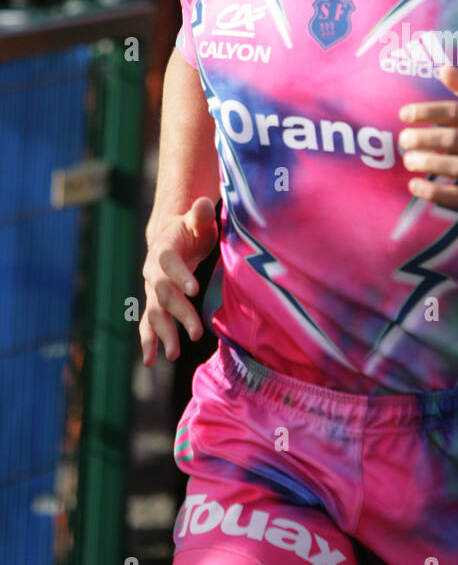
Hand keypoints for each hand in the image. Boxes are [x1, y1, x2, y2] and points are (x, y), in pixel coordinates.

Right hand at [140, 197, 218, 364]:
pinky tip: (151, 361)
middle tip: (196, 332)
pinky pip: (149, 324)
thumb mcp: (197, 219)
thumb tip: (201, 203)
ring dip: (163, 334)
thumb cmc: (190, 229)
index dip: (180, 275)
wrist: (171, 237)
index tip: (194, 290)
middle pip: (164, 294)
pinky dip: (149, 342)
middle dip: (179, 313)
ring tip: (173, 353)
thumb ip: (199, 215)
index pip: (169, 263)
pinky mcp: (155, 303)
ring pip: (154, 313)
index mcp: (164, 250)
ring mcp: (152, 290)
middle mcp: (153, 272)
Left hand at [398, 65, 457, 213]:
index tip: (404, 114)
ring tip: (408, 161)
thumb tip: (442, 67)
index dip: (428, 111)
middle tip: (402, 139)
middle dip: (424, 138)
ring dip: (428, 163)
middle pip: (453, 139)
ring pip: (456, 167)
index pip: (456, 112)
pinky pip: (456, 196)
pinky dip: (433, 192)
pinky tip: (414, 186)